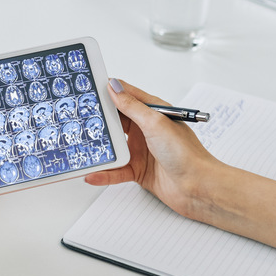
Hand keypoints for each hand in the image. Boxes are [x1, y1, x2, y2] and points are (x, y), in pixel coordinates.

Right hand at [85, 79, 225, 221]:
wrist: (199, 188)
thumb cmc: (187, 154)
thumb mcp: (155, 123)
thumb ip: (132, 106)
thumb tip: (114, 87)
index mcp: (154, 113)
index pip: (126, 97)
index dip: (109, 91)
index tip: (88, 87)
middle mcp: (147, 130)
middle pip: (116, 122)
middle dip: (98, 120)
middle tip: (76, 117)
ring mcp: (142, 151)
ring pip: (113, 146)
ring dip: (99, 148)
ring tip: (81, 147)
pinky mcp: (139, 171)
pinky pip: (116, 171)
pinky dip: (104, 173)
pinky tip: (93, 173)